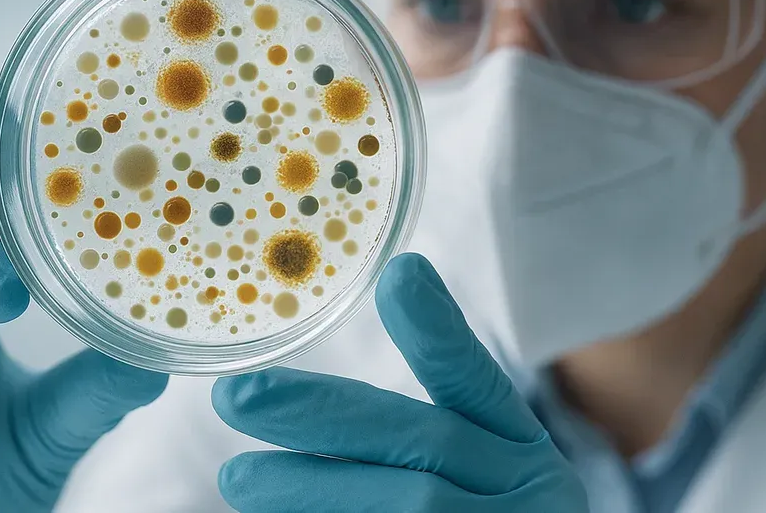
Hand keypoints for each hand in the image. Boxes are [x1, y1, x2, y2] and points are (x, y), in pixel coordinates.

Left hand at [212, 253, 587, 512]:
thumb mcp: (474, 479)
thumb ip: (410, 442)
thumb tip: (314, 387)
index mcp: (523, 455)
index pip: (478, 384)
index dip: (439, 331)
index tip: (399, 275)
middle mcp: (528, 491)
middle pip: (427, 440)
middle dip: (325, 415)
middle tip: (237, 397)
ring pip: (407, 504)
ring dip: (312, 488)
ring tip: (238, 478)